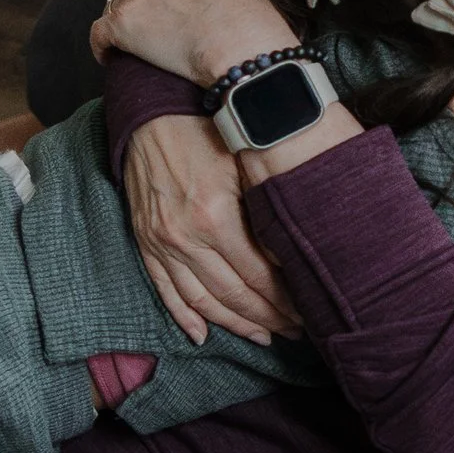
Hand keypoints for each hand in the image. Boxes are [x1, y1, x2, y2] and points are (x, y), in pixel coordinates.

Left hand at [89, 0, 297, 88]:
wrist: (240, 45)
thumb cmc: (252, 20)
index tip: (179, 10)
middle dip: (150, 6)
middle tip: (166, 31)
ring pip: (118, 8)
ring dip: (130, 24)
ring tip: (142, 47)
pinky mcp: (121, 25)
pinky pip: (99, 34)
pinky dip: (103, 46)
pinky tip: (112, 57)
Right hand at [122, 113, 299, 345]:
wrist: (154, 116)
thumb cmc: (209, 134)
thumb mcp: (246, 168)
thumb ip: (266, 212)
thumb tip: (293, 255)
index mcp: (216, 219)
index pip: (259, 276)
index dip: (285, 300)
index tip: (308, 312)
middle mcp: (185, 239)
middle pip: (233, 294)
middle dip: (267, 317)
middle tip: (294, 332)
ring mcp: (161, 244)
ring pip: (201, 300)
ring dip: (233, 324)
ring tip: (262, 336)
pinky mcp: (145, 242)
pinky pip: (164, 289)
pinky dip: (183, 315)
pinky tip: (202, 335)